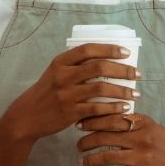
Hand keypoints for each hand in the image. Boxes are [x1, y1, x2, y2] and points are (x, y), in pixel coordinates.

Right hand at [2, 44, 137, 145]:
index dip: (109, 49)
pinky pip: (97, 108)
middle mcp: (63, 76)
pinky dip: (113, 107)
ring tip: (136, 93)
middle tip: (137, 74)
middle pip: (99, 67)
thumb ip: (74, 66)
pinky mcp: (70, 112)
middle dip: (123, 70)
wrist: (27, 116)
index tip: (126, 52)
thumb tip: (105, 60)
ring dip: (122, 90)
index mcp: (60, 62)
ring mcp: (66, 94)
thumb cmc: (45, 93)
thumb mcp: (54, 73)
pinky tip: (124, 108)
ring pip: (101, 88)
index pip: (88, 49)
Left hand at [76, 111, 164, 165]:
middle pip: (105, 137)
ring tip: (81, 160)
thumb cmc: (164, 143)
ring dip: (90, 159)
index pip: (110, 119)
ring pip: (107, 157)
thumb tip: (103, 114)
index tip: (79, 124)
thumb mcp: (150, 126)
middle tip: (78, 145)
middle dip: (87, 141)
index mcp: (142, 123)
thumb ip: (130, 120)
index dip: (91, 122)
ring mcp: (141, 158)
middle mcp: (140, 139)